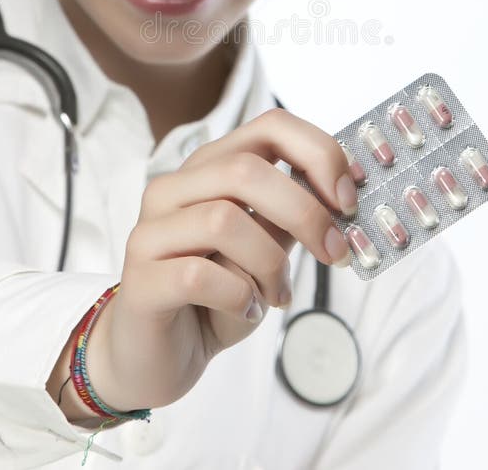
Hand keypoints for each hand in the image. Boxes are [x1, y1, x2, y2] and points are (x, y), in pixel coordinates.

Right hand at [85, 107, 356, 410]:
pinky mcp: (138, 281)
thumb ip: (294, 217)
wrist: (156, 360)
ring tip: (277, 294)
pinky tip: (246, 310)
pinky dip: (239, 296)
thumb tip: (344, 194)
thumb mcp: (267, 250)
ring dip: (270, 264)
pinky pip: (200, 275)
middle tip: (335, 253)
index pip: (270, 127)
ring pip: (224, 220)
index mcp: (210, 168)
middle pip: (246, 169)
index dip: (319, 154)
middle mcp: (173, 188)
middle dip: (305, 212)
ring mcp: (150, 231)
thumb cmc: (216, 298)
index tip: (349, 199)